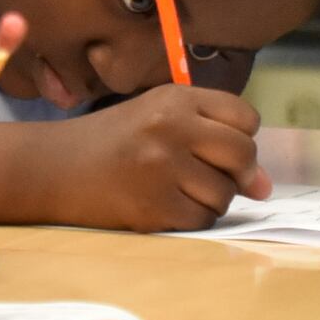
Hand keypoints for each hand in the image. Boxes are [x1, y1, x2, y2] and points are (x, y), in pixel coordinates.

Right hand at [54, 85, 272, 230]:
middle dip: (239, 172)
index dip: (243, 137)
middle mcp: (172, 128)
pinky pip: (201, 220)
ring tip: (179, 190)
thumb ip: (212, 141)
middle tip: (215, 177)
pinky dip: (192, 219)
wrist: (53, 168)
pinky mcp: (153, 208)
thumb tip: (265, 186)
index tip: (223, 149)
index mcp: (176, 98)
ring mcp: (163, 169)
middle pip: (243, 154)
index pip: (246, 117)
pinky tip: (166, 207)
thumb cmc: (112, 141)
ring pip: (225, 193)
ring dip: (211, 199)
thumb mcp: (159, 120)